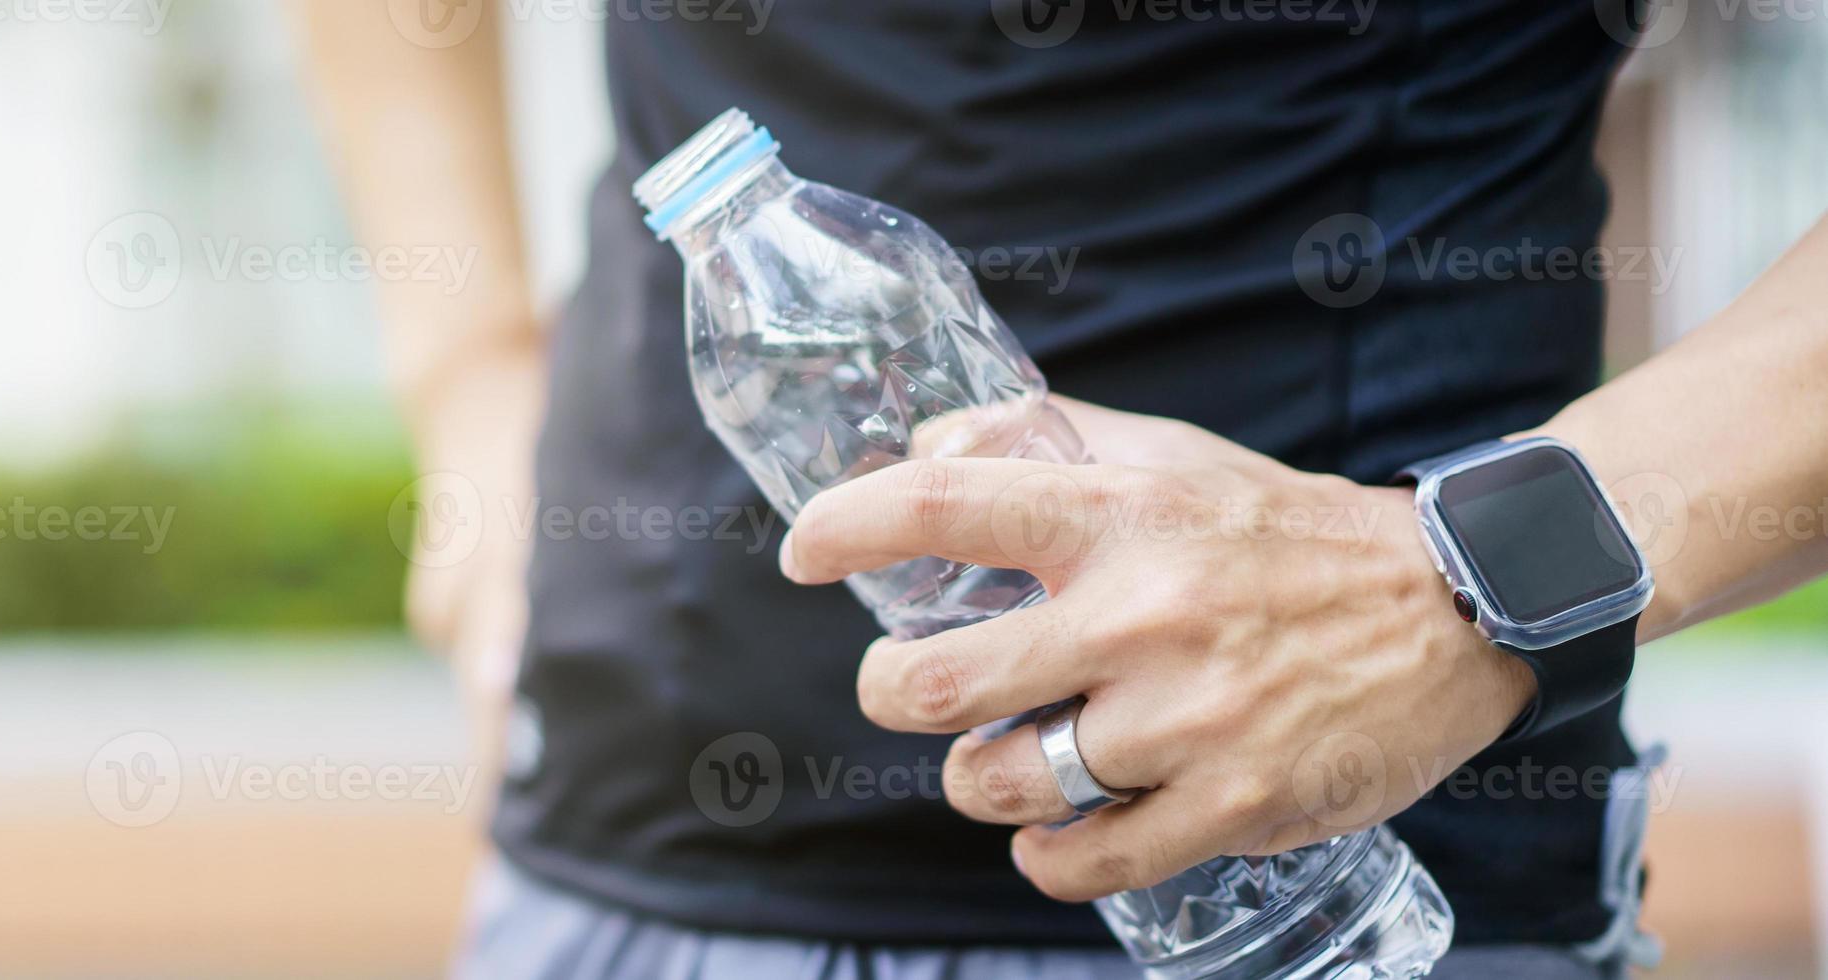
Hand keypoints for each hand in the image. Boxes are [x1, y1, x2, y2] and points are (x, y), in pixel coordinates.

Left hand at [777, 399, 1536, 901]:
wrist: (1458, 601)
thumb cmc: (1288, 530)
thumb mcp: (1172, 456)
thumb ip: (1047, 442)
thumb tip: (922, 440)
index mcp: (1119, 515)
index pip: (941, 504)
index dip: (844, 527)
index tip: (802, 550)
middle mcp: (1142, 615)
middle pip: (938, 682)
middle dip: (889, 692)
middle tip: (899, 687)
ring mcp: (1188, 720)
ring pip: (1004, 779)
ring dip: (976, 777)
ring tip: (1000, 758)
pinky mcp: (1238, 804)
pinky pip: (1089, 861)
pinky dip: (1048, 855)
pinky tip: (1051, 832)